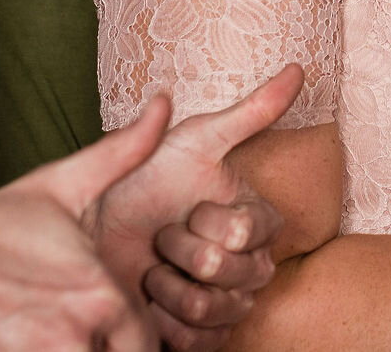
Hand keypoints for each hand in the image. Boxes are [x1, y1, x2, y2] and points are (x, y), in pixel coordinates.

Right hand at [0, 99, 164, 351]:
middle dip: (104, 348)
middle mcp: (73, 336)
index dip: (131, 333)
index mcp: (99, 293)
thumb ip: (124, 152)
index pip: (145, 340)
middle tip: (77, 329)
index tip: (107, 320)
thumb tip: (165, 103)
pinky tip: (21, 342)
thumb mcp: (60, 186)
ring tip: (50, 335)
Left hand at [93, 65, 302, 350]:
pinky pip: (201, 342)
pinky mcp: (201, 338)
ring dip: (173, 289)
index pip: (251, 232)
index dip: (213, 222)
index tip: (188, 206)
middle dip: (186, 253)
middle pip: (235, 273)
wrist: (92, 232)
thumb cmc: (142, 182)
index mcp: (254, 221)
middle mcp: (249, 264)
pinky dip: (167, 322)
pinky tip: (148, 300)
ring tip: (151, 270)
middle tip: (161, 238)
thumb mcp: (194, 140)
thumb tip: (298, 67)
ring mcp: (226, 303)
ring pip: (218, 310)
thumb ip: (251, 111)